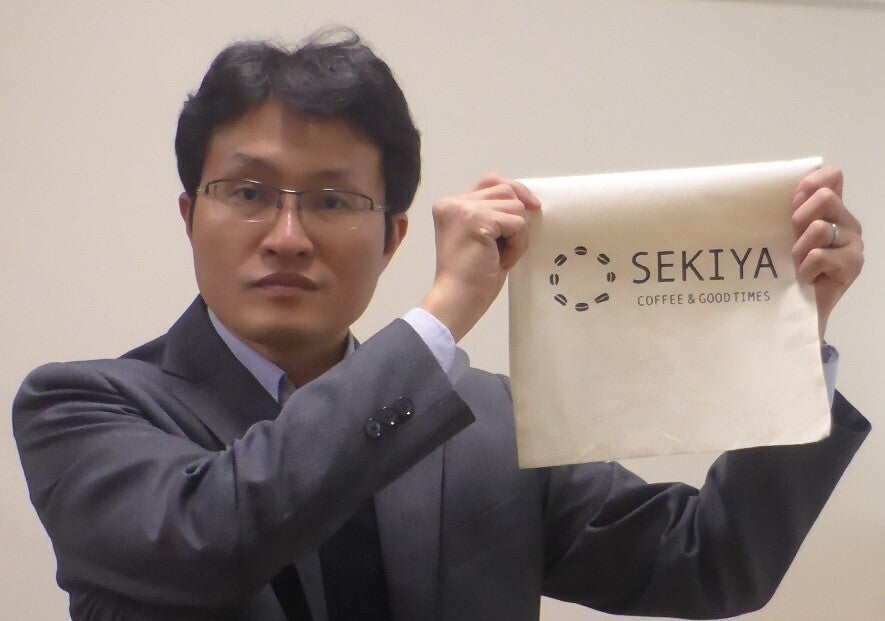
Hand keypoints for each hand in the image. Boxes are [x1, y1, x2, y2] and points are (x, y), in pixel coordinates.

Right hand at [420, 174, 541, 341]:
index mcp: (450, 206)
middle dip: (516, 219)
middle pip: (506, 190)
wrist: (457, 300)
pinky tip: (501, 260)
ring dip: (517, 235)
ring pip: (514, 206)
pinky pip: (517, 224)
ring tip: (500, 256)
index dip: (514, 190)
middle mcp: (452, 203)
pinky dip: (517, 244)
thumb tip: (527, 202)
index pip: (490, 181)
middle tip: (505, 248)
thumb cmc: (471, 278)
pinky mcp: (477, 220)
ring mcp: (463, 210)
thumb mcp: (482, 237)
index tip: (533, 206)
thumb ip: (493, 215)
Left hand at [791, 167, 863, 339]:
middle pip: (825, 197)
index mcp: (831, 209)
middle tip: (793, 241)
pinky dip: (805, 269)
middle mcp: (846, 221)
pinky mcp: (853, 264)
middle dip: (799, 219)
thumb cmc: (786, 269)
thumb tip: (783, 190)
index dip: (810, 183)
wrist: (796, 308)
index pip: (832, 176)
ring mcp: (853, 242)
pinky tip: (806, 279)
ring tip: (797, 264)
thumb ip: (789, 212)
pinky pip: (819, 256)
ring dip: (799, 249)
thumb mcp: (783, 235)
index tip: (793, 203)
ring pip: (819, 228)